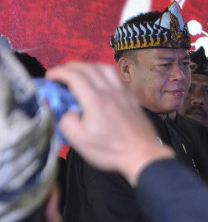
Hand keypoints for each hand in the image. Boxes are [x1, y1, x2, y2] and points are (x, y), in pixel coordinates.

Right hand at [46, 62, 173, 185]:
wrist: (143, 155)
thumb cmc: (111, 151)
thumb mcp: (80, 141)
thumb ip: (67, 122)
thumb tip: (69, 111)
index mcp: (95, 101)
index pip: (74, 75)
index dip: (58, 72)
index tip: (50, 77)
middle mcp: (110, 92)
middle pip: (88, 67)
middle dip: (70, 67)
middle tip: (60, 75)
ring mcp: (123, 93)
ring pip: (104, 68)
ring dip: (88, 66)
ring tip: (79, 75)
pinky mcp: (132, 98)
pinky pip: (116, 77)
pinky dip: (103, 73)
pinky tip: (100, 83)